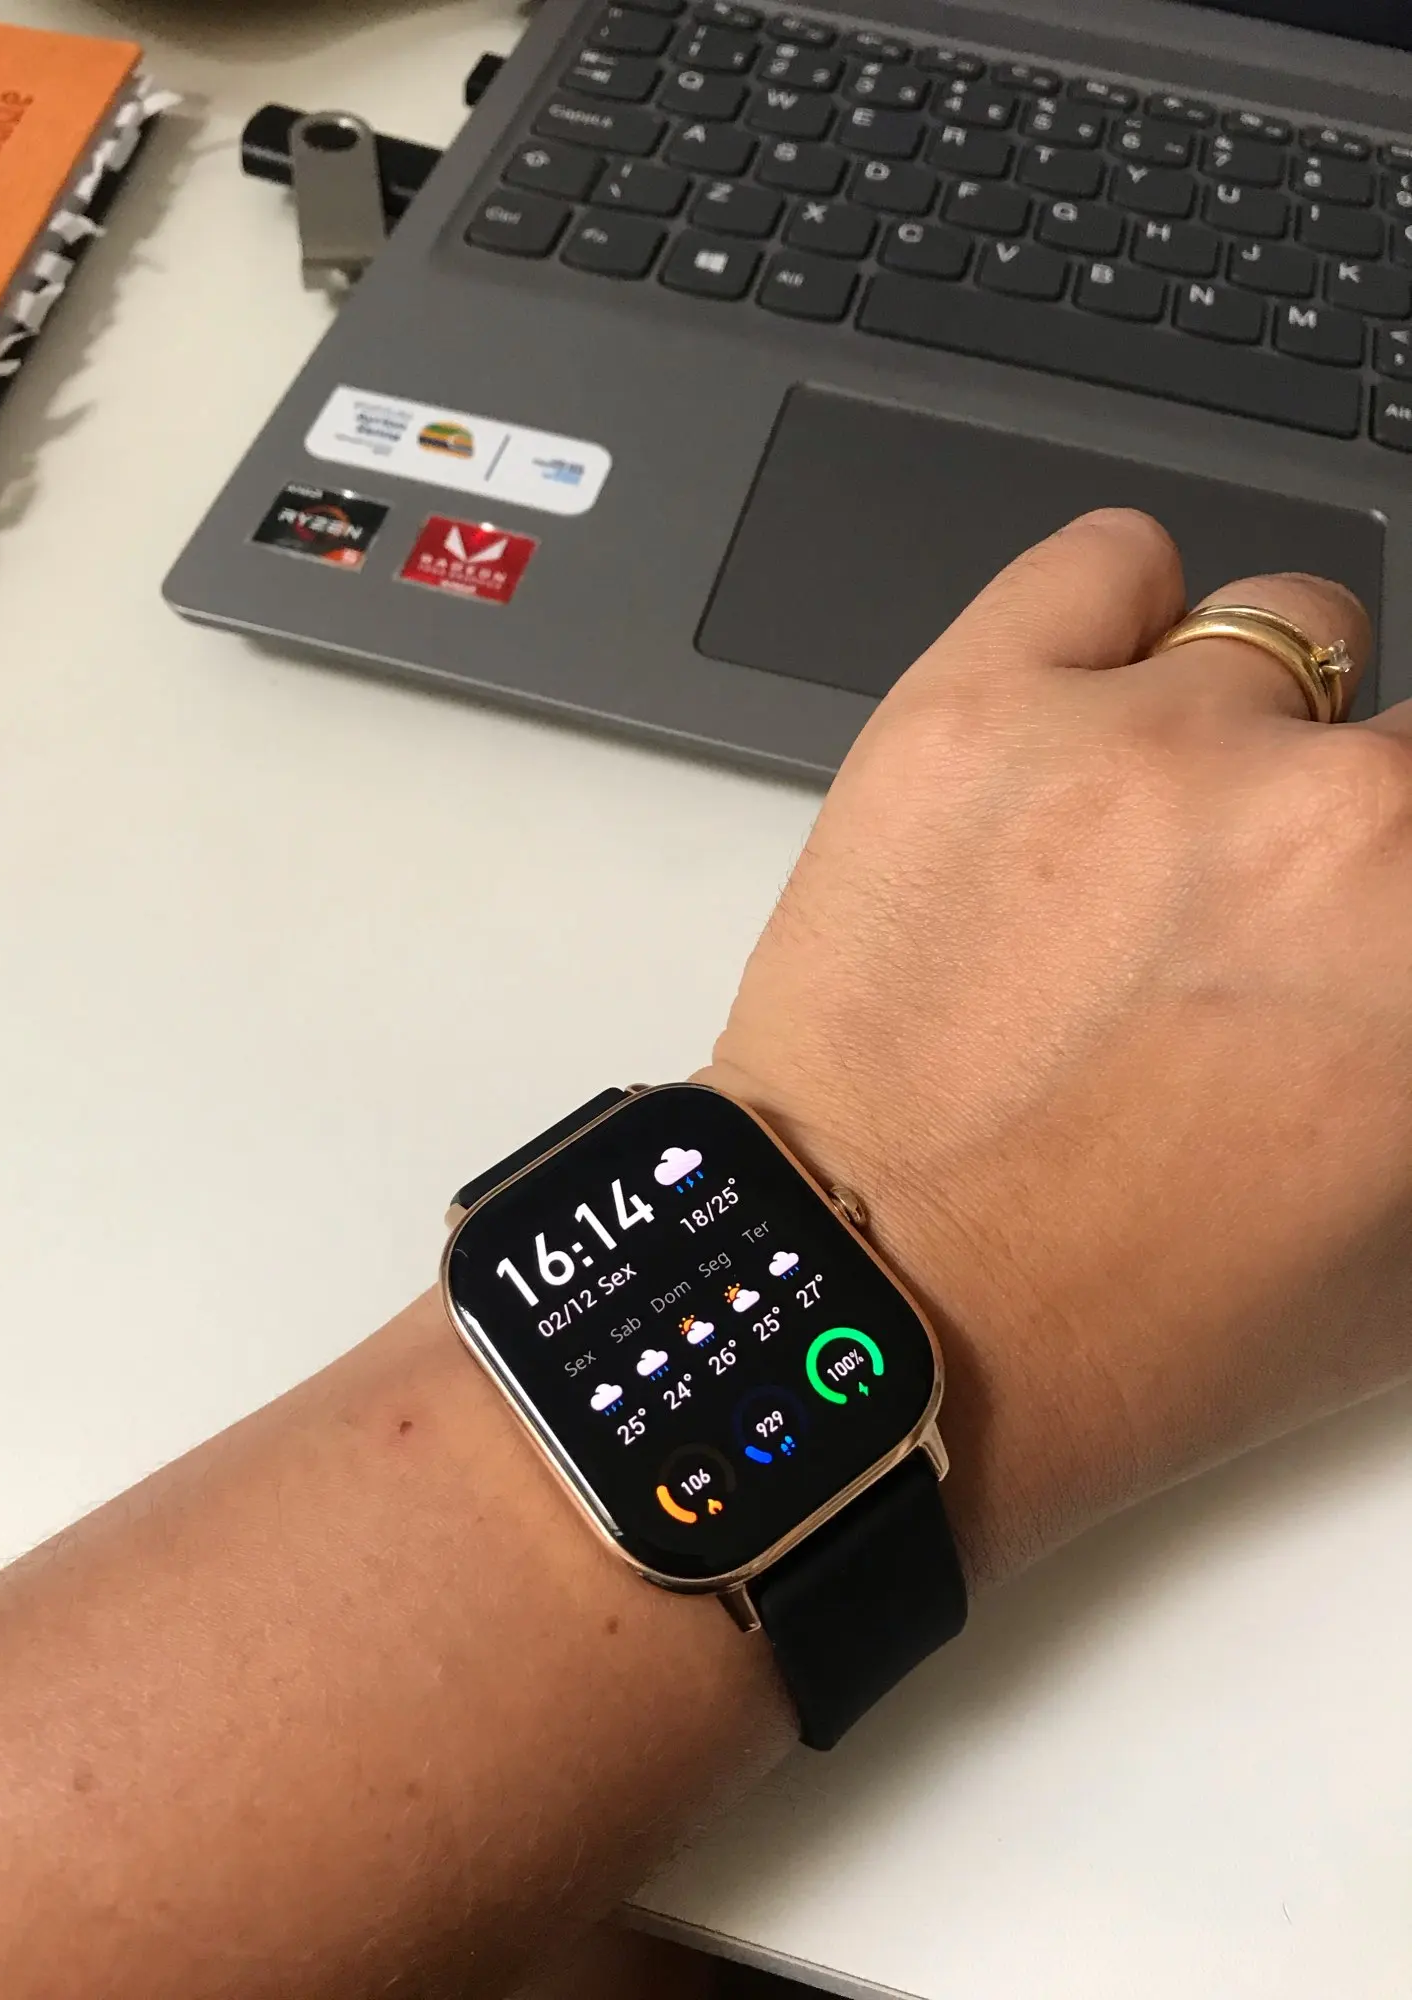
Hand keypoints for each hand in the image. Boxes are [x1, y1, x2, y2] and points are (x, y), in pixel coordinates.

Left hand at [705, 510, 1410, 1589]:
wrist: (876, 1314)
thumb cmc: (1128, 1321)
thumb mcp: (1403, 1254)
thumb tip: (1398, 941)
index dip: (1397, 884)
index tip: (1370, 904)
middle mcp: (1330, 815)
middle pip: (1405, 739)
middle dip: (1354, 829)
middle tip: (1260, 926)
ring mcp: (1143, 742)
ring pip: (1279, 633)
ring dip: (1245, 730)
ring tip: (1150, 844)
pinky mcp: (974, 706)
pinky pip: (1112, 559)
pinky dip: (1118, 620)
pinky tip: (1084, 720)